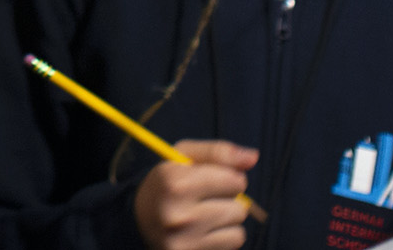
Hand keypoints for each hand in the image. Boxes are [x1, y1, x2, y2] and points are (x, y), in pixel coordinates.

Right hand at [132, 142, 256, 249]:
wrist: (139, 220)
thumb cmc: (168, 183)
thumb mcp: (184, 157)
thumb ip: (218, 152)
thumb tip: (253, 157)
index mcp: (175, 183)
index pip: (234, 181)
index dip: (229, 178)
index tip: (215, 180)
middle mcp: (179, 214)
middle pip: (239, 209)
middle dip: (230, 202)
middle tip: (209, 200)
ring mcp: (185, 241)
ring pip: (238, 231)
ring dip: (228, 223)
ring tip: (207, 217)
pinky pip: (231, 246)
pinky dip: (224, 238)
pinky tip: (205, 232)